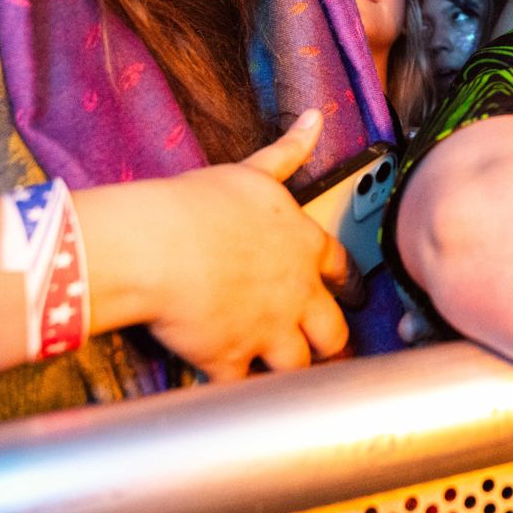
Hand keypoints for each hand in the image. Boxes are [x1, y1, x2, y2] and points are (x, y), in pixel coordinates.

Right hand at [90, 110, 355, 381]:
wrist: (158, 247)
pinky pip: (244, 387)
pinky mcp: (231, 358)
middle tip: (330, 349)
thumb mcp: (250, 173)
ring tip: (290, 379)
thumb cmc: (200, 204)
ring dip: (294, 370)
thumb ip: (288, 151)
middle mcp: (295, 292)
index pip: (340, 267)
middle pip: (332, 328)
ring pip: (298, 364)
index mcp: (302, 245)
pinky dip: (239, 392)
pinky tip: (235, 395)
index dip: (348, 283)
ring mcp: (266, 329)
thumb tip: (315, 118)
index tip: (354, 292)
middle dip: (332, 340)